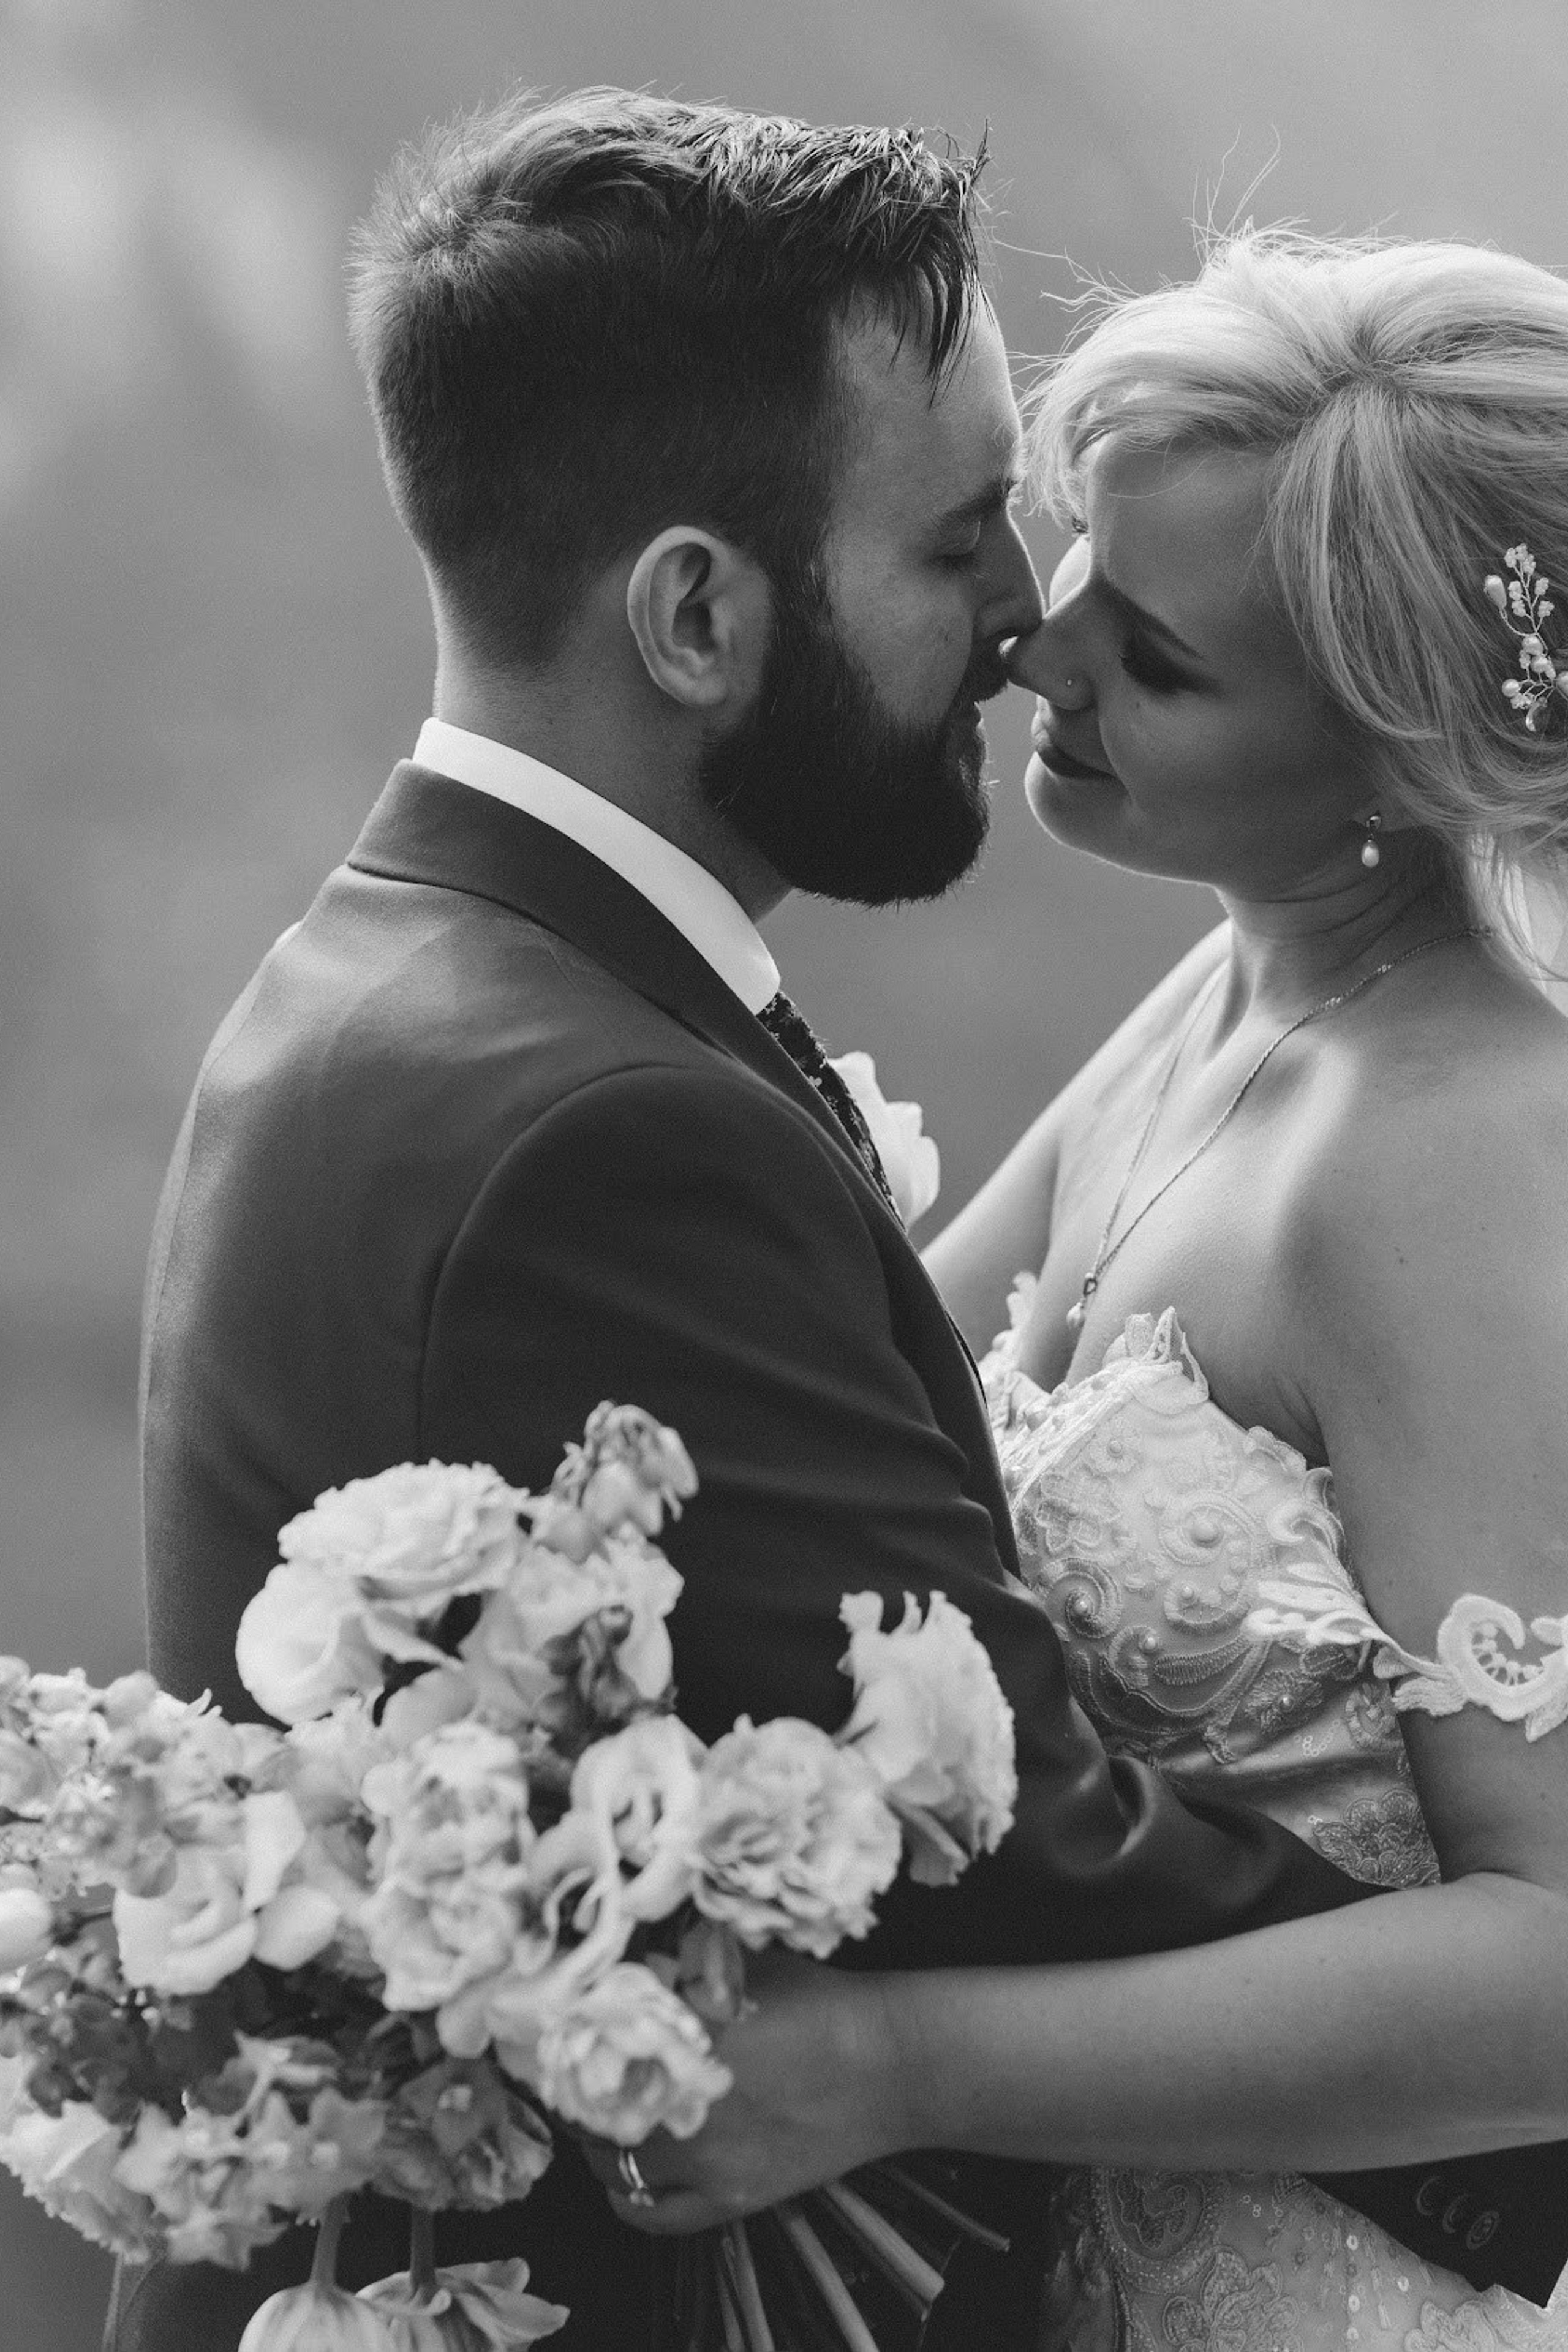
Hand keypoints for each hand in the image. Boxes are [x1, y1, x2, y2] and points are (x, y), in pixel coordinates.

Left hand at [580, 1951, 909, 2234]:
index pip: (594, 2044)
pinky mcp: (732, 2199)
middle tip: (579, 2069)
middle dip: (581, 2087)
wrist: (890, 2063)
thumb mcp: (741, 1968)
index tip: (567, 2027)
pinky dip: (627, 2196)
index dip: (572, 2037)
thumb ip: (682, 1971)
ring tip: (601, 2116)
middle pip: (594, 2107)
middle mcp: (686, 2104)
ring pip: (614, 2164)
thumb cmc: (820, 2000)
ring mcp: (708, 2161)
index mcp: (685, 2037)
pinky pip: (653, 2215)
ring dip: (599, 2139)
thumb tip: (627, 1968)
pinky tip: (626, 2172)